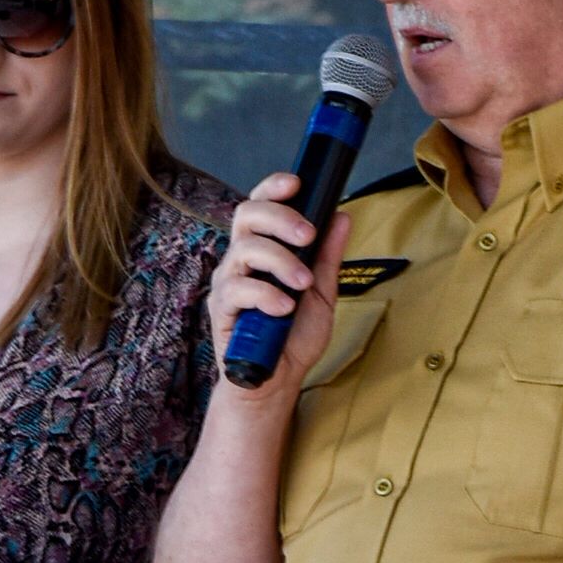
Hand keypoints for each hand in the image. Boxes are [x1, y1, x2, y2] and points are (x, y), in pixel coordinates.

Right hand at [204, 176, 353, 400]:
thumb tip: (341, 216)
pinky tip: (284, 308)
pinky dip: (265, 295)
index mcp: (264, 249)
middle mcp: (241, 259)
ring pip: (244, 250)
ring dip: (280, 261)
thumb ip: (328, 256)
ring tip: (303, 283)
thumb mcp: (322, 293)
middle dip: (280, 218)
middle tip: (308, 235)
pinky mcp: (221, 309)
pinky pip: (238, 290)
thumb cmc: (294, 335)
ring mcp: (228, 282)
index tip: (297, 183)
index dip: (273, 188)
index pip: (261, 205)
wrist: (278, 379)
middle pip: (247, 215)